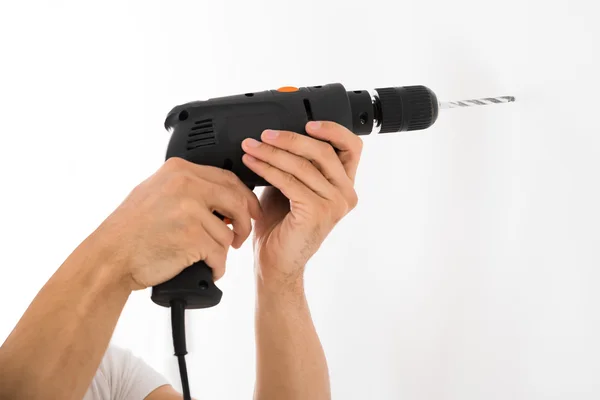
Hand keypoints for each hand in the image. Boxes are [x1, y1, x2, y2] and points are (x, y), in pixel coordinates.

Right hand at [92, 157, 261, 290]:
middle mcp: (186, 185)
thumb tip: (224, 197)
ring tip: (207, 258)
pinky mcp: (193, 237)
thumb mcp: (157, 193)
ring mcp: (190, 210)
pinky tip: (208, 269)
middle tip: (241, 237)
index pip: (228, 179)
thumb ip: (189, 188)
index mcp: (179, 171)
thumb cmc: (131, 230)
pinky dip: (216, 266)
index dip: (245, 198)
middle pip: (237, 202)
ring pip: (227, 232)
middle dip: (245, 223)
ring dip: (222, 250)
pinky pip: (219, 254)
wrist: (111, 257)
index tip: (252, 211)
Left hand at [241, 121, 361, 286]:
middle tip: (264, 134)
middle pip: (323, 151)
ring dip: (272, 153)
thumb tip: (278, 132)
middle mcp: (346, 194)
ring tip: (250, 147)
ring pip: (303, 165)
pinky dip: (267, 169)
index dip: (333, 129)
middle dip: (290, 138)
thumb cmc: (282, 225)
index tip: (308, 121)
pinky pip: (290, 182)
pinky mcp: (317, 213)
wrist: (275, 261)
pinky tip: (252, 164)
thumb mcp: (292, 184)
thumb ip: (296, 162)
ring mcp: (335, 205)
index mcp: (345, 184)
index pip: (352, 147)